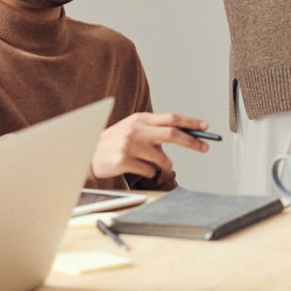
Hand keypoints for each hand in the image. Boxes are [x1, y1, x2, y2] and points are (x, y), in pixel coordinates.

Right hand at [91, 111, 210, 179]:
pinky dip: (149, 173)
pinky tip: (138, 170)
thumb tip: (183, 135)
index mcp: (139, 119)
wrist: (85, 155)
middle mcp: (135, 129)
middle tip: (205, 147)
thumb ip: (153, 131)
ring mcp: (129, 145)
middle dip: (191, 141)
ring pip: (161, 158)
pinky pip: (149, 171)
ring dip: (164, 165)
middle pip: (172, 133)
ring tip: (154, 165)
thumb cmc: (113, 144)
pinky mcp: (123, 161)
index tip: (206, 126)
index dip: (190, 122)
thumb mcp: (132, 130)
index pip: (171, 118)